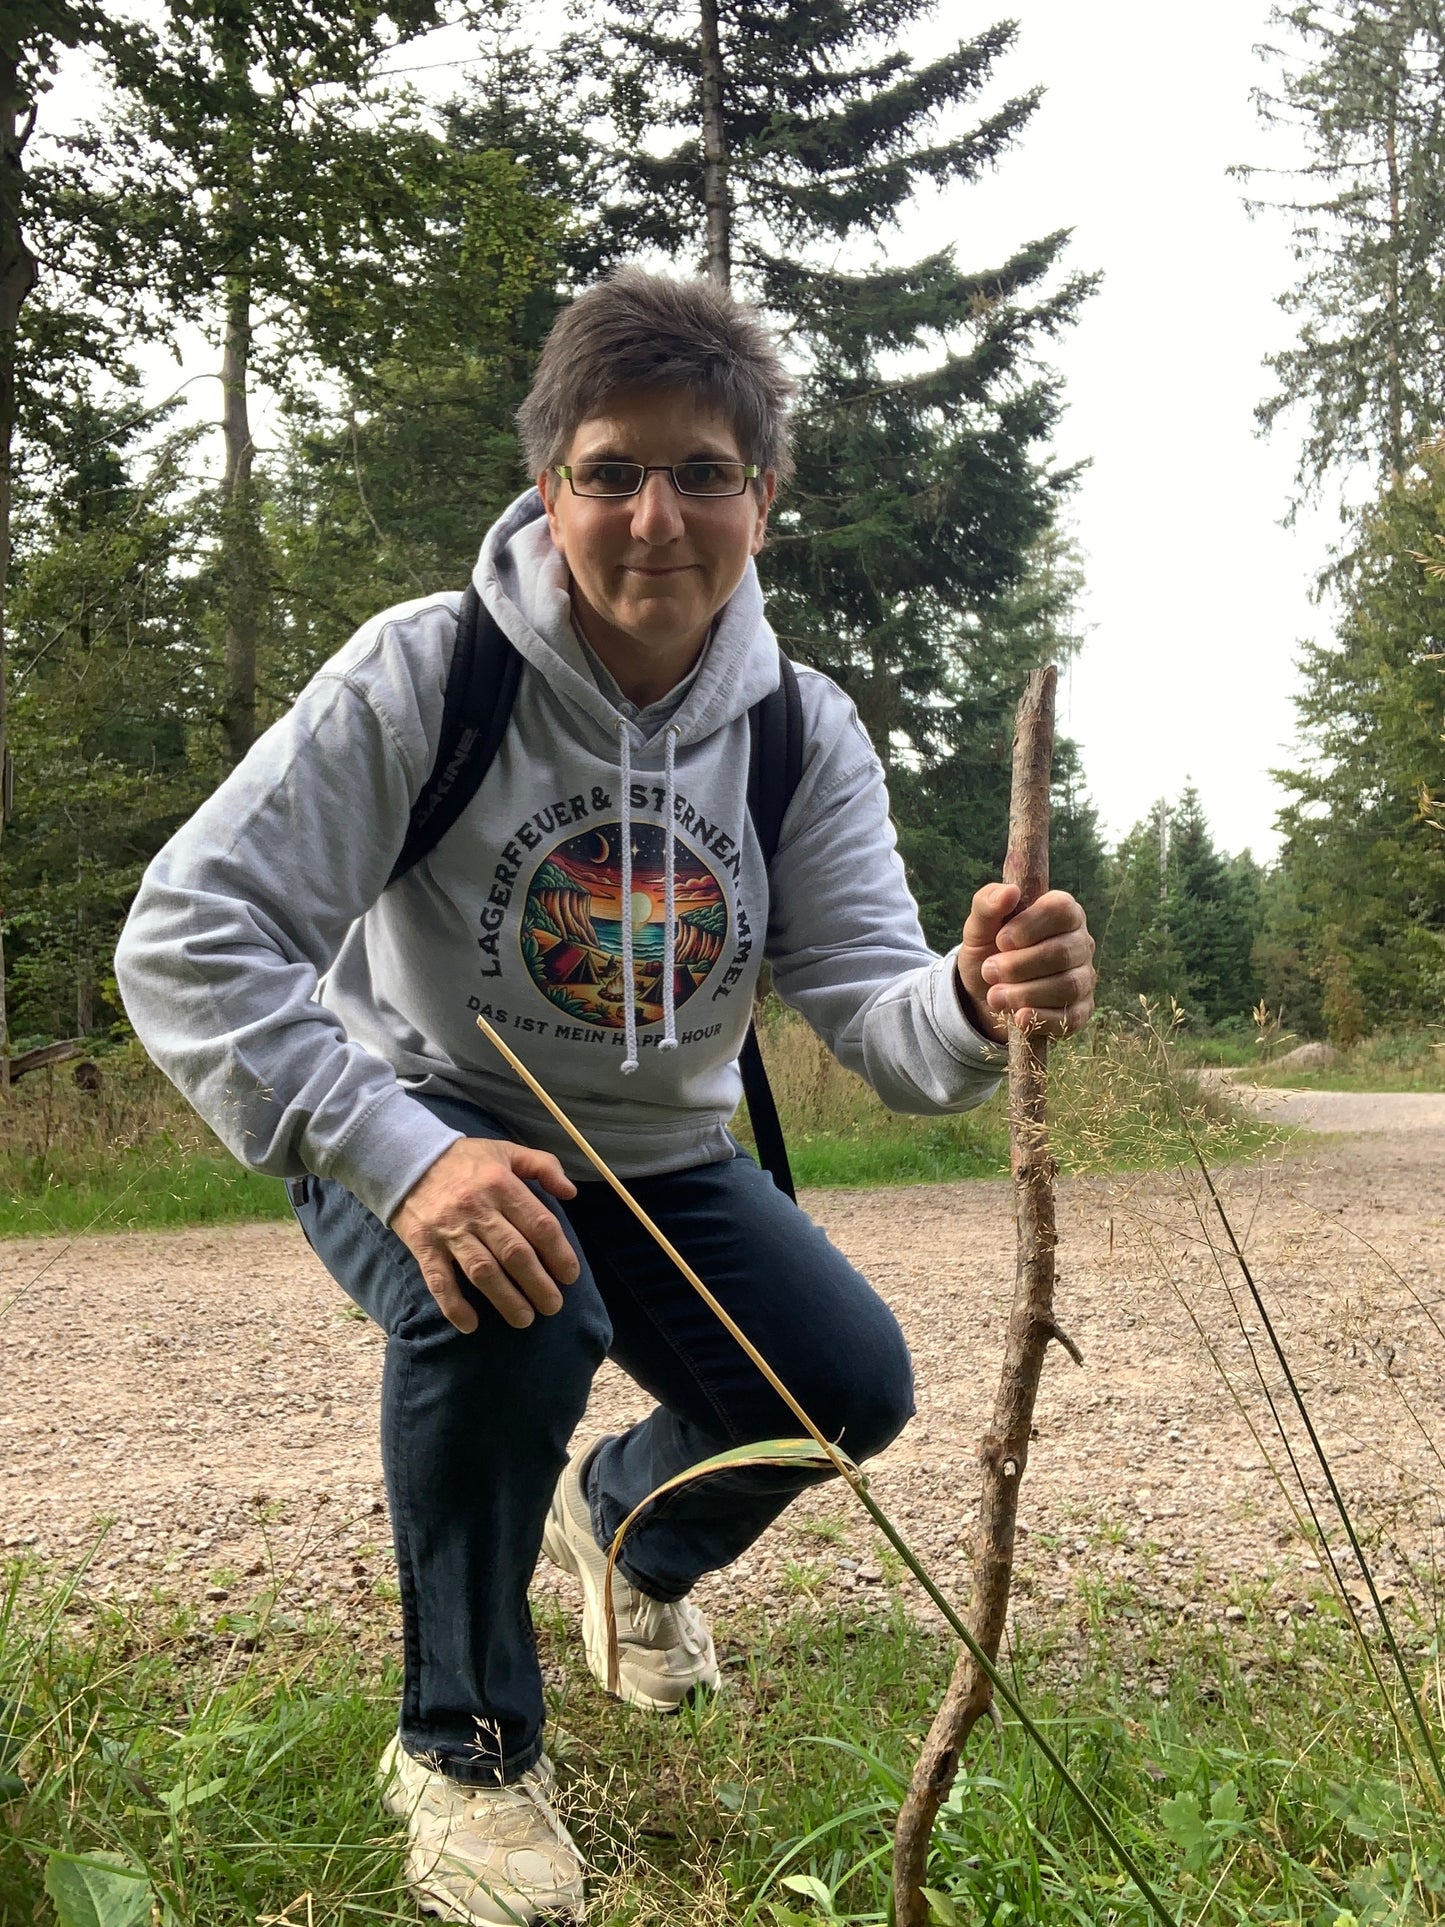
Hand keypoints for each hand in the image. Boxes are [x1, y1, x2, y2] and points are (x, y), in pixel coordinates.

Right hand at [390, 1138, 580, 1334]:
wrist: (404, 1158)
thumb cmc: (463, 1160)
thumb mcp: (506, 1151)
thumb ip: (543, 1166)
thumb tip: (571, 1192)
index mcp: (502, 1185)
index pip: (539, 1224)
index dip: (559, 1253)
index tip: (570, 1276)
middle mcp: (478, 1209)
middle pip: (515, 1253)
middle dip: (538, 1284)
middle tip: (553, 1306)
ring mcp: (449, 1230)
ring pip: (483, 1271)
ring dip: (506, 1299)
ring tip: (524, 1319)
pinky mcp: (423, 1245)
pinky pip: (439, 1280)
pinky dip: (454, 1305)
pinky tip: (470, 1325)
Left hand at [956, 882, 1095, 1042]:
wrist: (985, 993)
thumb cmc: (989, 950)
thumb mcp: (979, 926)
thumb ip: (987, 904)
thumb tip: (1009, 892)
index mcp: (1062, 912)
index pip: (1061, 909)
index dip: (1030, 925)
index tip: (1001, 940)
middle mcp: (1080, 942)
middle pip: (1062, 952)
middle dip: (1019, 965)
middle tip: (989, 971)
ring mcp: (1084, 977)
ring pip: (1067, 985)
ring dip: (1025, 993)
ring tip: (995, 996)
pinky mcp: (1080, 1010)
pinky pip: (1071, 1017)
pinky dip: (1042, 1018)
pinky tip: (1019, 1017)